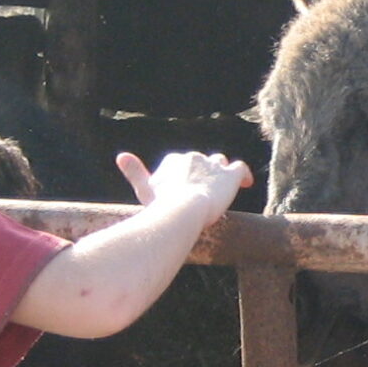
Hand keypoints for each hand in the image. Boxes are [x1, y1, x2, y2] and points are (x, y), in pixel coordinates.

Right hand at [117, 149, 251, 219]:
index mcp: (175, 160)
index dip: (186, 176)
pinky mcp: (230, 176)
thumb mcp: (144, 188)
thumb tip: (121, 156)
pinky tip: (246, 183)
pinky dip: (243, 175)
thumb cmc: (161, 204)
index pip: (184, 163)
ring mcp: (213, 166)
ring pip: (221, 164)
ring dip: (221, 174)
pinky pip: (240, 168)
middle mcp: (195, 157)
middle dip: (203, 175)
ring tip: (221, 190)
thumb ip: (134, 172)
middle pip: (203, 162)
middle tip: (203, 194)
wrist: (182, 210)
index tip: (185, 189)